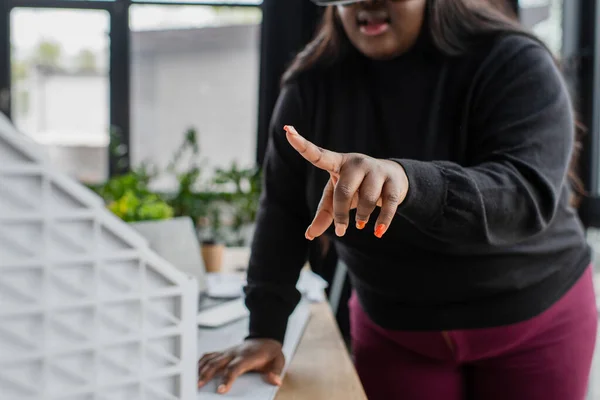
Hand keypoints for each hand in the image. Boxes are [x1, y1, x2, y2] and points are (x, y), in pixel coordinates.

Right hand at [197, 339, 284, 393]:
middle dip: (207, 374)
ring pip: (211, 359)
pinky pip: (210, 356)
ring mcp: (228, 351)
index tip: (220, 390)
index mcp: (247, 356)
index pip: (234, 368)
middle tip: (198, 386)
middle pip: (217, 363)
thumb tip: (275, 381)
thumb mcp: (279, 361)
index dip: (227, 379)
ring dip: (201, 369)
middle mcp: (235, 353)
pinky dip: (201, 362)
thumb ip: (276, 371)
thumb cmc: (270, 353)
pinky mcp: (224, 352)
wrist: (265, 338)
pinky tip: (195, 370)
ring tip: (193, 381)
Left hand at [284, 125, 408, 239]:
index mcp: (337, 163)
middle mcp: (356, 163)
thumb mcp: (337, 197)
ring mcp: (376, 170)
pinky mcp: (393, 181)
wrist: (393, 179)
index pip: (318, 154)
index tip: (288, 131)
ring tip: (361, 223)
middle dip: (341, 214)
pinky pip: (388, 204)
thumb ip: (324, 214)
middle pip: (344, 191)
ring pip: (367, 200)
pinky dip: (382, 221)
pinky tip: (377, 232)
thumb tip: (309, 235)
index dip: (302, 144)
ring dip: (362, 217)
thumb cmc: (357, 188)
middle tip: (342, 230)